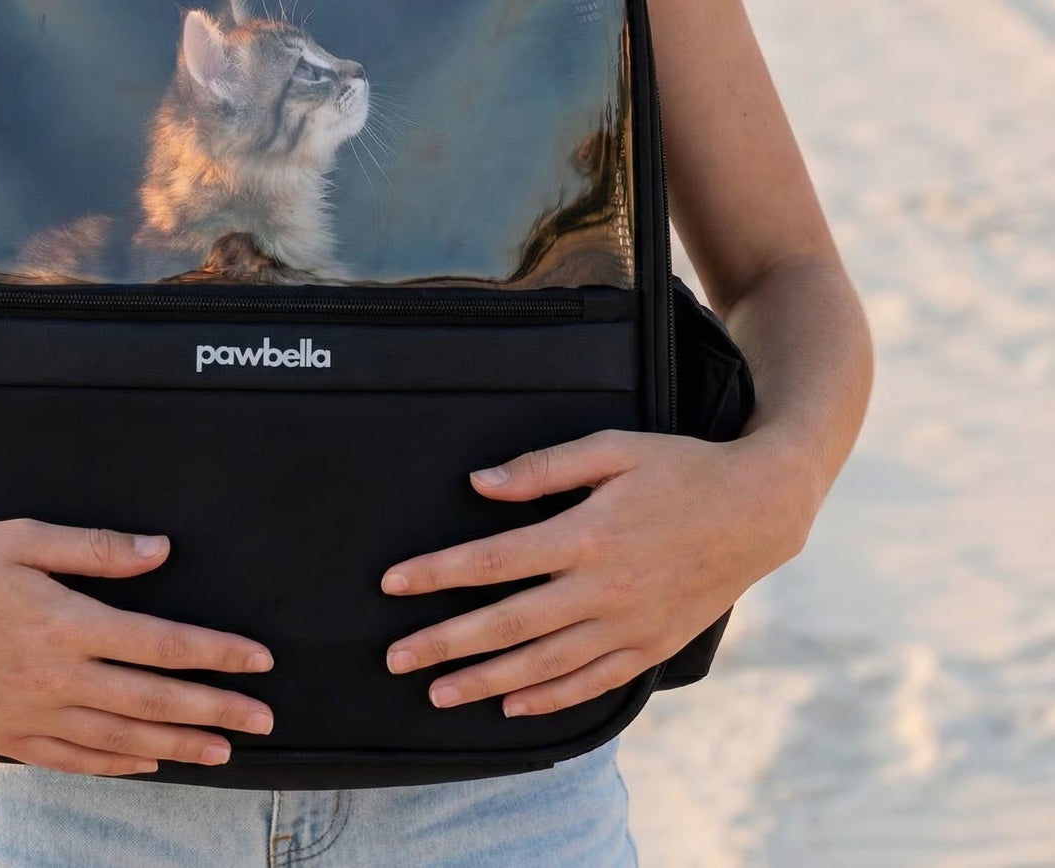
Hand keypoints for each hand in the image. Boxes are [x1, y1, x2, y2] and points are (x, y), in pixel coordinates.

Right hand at [0, 518, 274, 775]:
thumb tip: (161, 551)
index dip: (216, 654)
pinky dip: (119, 765)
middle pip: (153, 701)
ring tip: (224, 753)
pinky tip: (148, 764)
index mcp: (65, 623)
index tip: (260, 660)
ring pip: (121, 740)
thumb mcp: (23, 537)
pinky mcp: (4, 736)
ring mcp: (29, 715)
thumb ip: (96, 549)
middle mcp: (54, 678)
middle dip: (216, 710)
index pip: (161, 644)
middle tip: (265, 720)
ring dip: (179, 747)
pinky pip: (74, 760)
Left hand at [379, 430, 811, 715]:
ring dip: (485, 681)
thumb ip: (543, 467)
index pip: (493, 560)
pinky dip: (550, 698)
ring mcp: (628, 624)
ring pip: (544, 663)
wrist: (759, 511)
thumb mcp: (612, 449)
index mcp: (585, 534)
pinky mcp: (651, 646)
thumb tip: (480, 484)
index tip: (393, 583)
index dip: (438, 573)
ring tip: (438, 693)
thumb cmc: (679, 469)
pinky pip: (592, 682)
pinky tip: (513, 704)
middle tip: (396, 658)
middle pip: (507, 624)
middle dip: (446, 644)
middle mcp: (602, 588)